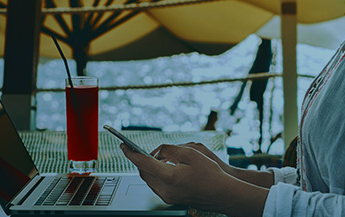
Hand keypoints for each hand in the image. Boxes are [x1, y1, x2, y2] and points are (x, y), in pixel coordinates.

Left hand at [120, 143, 267, 215]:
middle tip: (138, 149)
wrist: (221, 193)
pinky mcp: (170, 199)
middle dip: (140, 160)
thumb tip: (158, 151)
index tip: (123, 146)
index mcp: (170, 176)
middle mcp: (165, 189)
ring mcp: (167, 196)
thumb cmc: (210, 173)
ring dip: (148, 168)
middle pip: (143, 172)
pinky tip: (164, 167)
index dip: (131, 153)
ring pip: (148, 179)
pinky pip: (156, 185)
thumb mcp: (192, 152)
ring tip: (155, 157)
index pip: (143, 163)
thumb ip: (171, 149)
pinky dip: (155, 174)